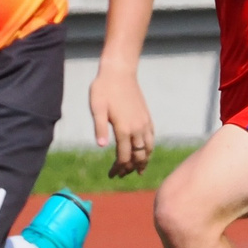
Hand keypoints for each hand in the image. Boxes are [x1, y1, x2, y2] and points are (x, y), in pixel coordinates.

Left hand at [90, 61, 154, 177]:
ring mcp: (144, 123)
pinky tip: (145, 152)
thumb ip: (100, 127)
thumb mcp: (97, 108)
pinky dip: (149, 149)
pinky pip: (151, 138)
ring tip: (137, 170)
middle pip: (138, 156)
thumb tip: (101, 146)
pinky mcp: (147, 117)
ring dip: (143, 161)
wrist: (120, 72)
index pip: (124, 157)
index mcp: (124, 129)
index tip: (112, 175)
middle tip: (122, 175)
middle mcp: (137, 128)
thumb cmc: (104, 89)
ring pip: (148, 149)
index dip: (118, 169)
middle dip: (130, 168)